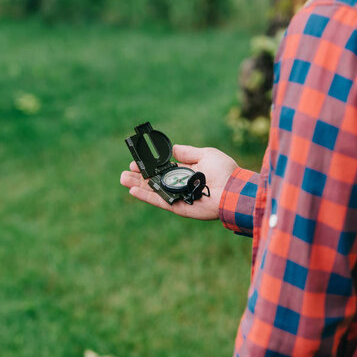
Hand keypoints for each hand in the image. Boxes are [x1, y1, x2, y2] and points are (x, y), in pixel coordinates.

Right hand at [120, 145, 237, 219]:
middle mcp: (180, 185)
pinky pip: (160, 201)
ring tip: (123, 179)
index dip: (149, 166)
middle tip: (125, 172)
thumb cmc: (224, 171)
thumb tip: (173, 148)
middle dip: (139, 177)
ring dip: (138, 186)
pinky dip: (146, 197)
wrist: (233, 190)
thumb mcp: (206, 154)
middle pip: (155, 181)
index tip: (137, 161)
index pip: (163, 169)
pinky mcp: (178, 207)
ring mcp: (178, 197)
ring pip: (153, 191)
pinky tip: (133, 191)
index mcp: (186, 172)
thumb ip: (188, 152)